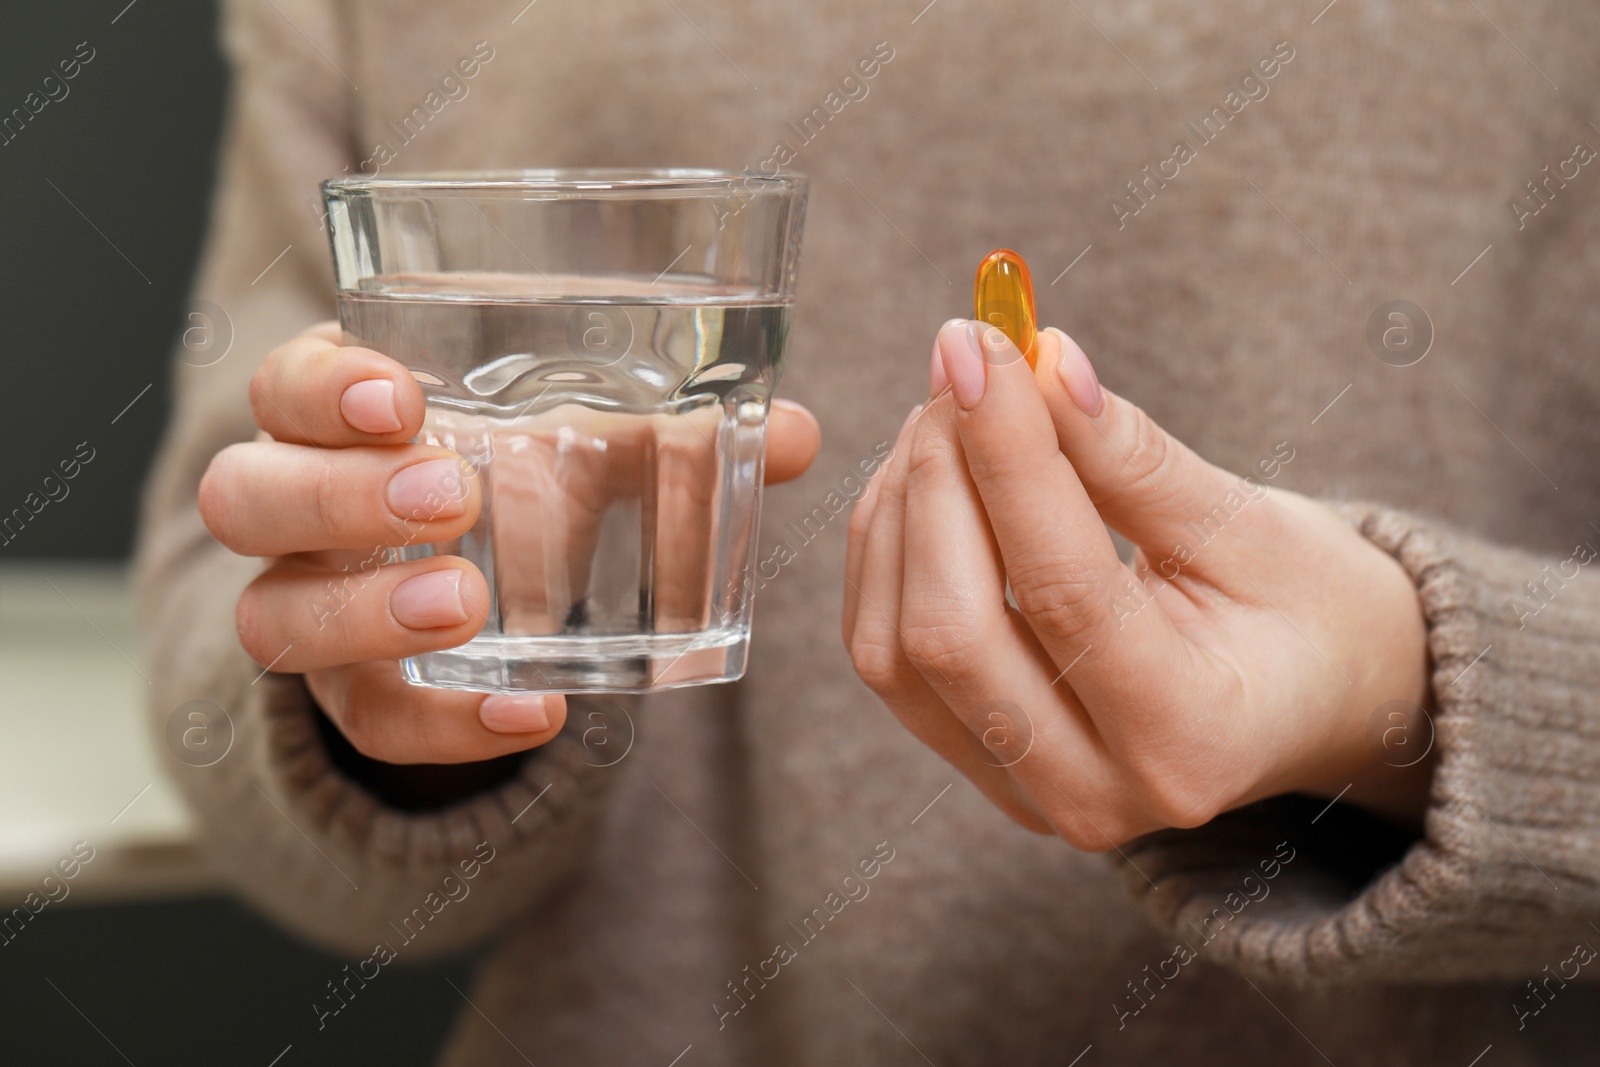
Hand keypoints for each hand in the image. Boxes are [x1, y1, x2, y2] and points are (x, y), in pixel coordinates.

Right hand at [200, 322, 820, 764]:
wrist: (479, 596)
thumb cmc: (528, 481)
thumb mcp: (590, 447)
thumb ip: (682, 434)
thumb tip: (798, 433)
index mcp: (344, 419)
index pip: (285, 385)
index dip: (322, 388)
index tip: (403, 395)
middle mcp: (301, 513)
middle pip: (246, 495)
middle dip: (336, 495)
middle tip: (451, 494)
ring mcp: (313, 611)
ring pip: (270, 618)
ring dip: (362, 613)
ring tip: (464, 603)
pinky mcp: (355, 698)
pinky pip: (368, 723)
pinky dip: (447, 725)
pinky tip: (535, 715)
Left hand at [844, 320, 1431, 844]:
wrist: (1317, 701)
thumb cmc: (1308, 610)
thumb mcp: (1252, 527)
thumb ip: (1133, 457)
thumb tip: (1040, 365)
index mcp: (1188, 740)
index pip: (1060, 587)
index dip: (1006, 453)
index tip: (982, 344)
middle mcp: (1093, 794)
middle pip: (949, 633)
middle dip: (938, 479)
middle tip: (962, 368)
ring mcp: (1024, 793)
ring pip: (894, 649)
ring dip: (901, 510)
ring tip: (948, 414)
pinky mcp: (980, 765)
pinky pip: (888, 657)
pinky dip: (889, 553)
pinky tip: (928, 478)